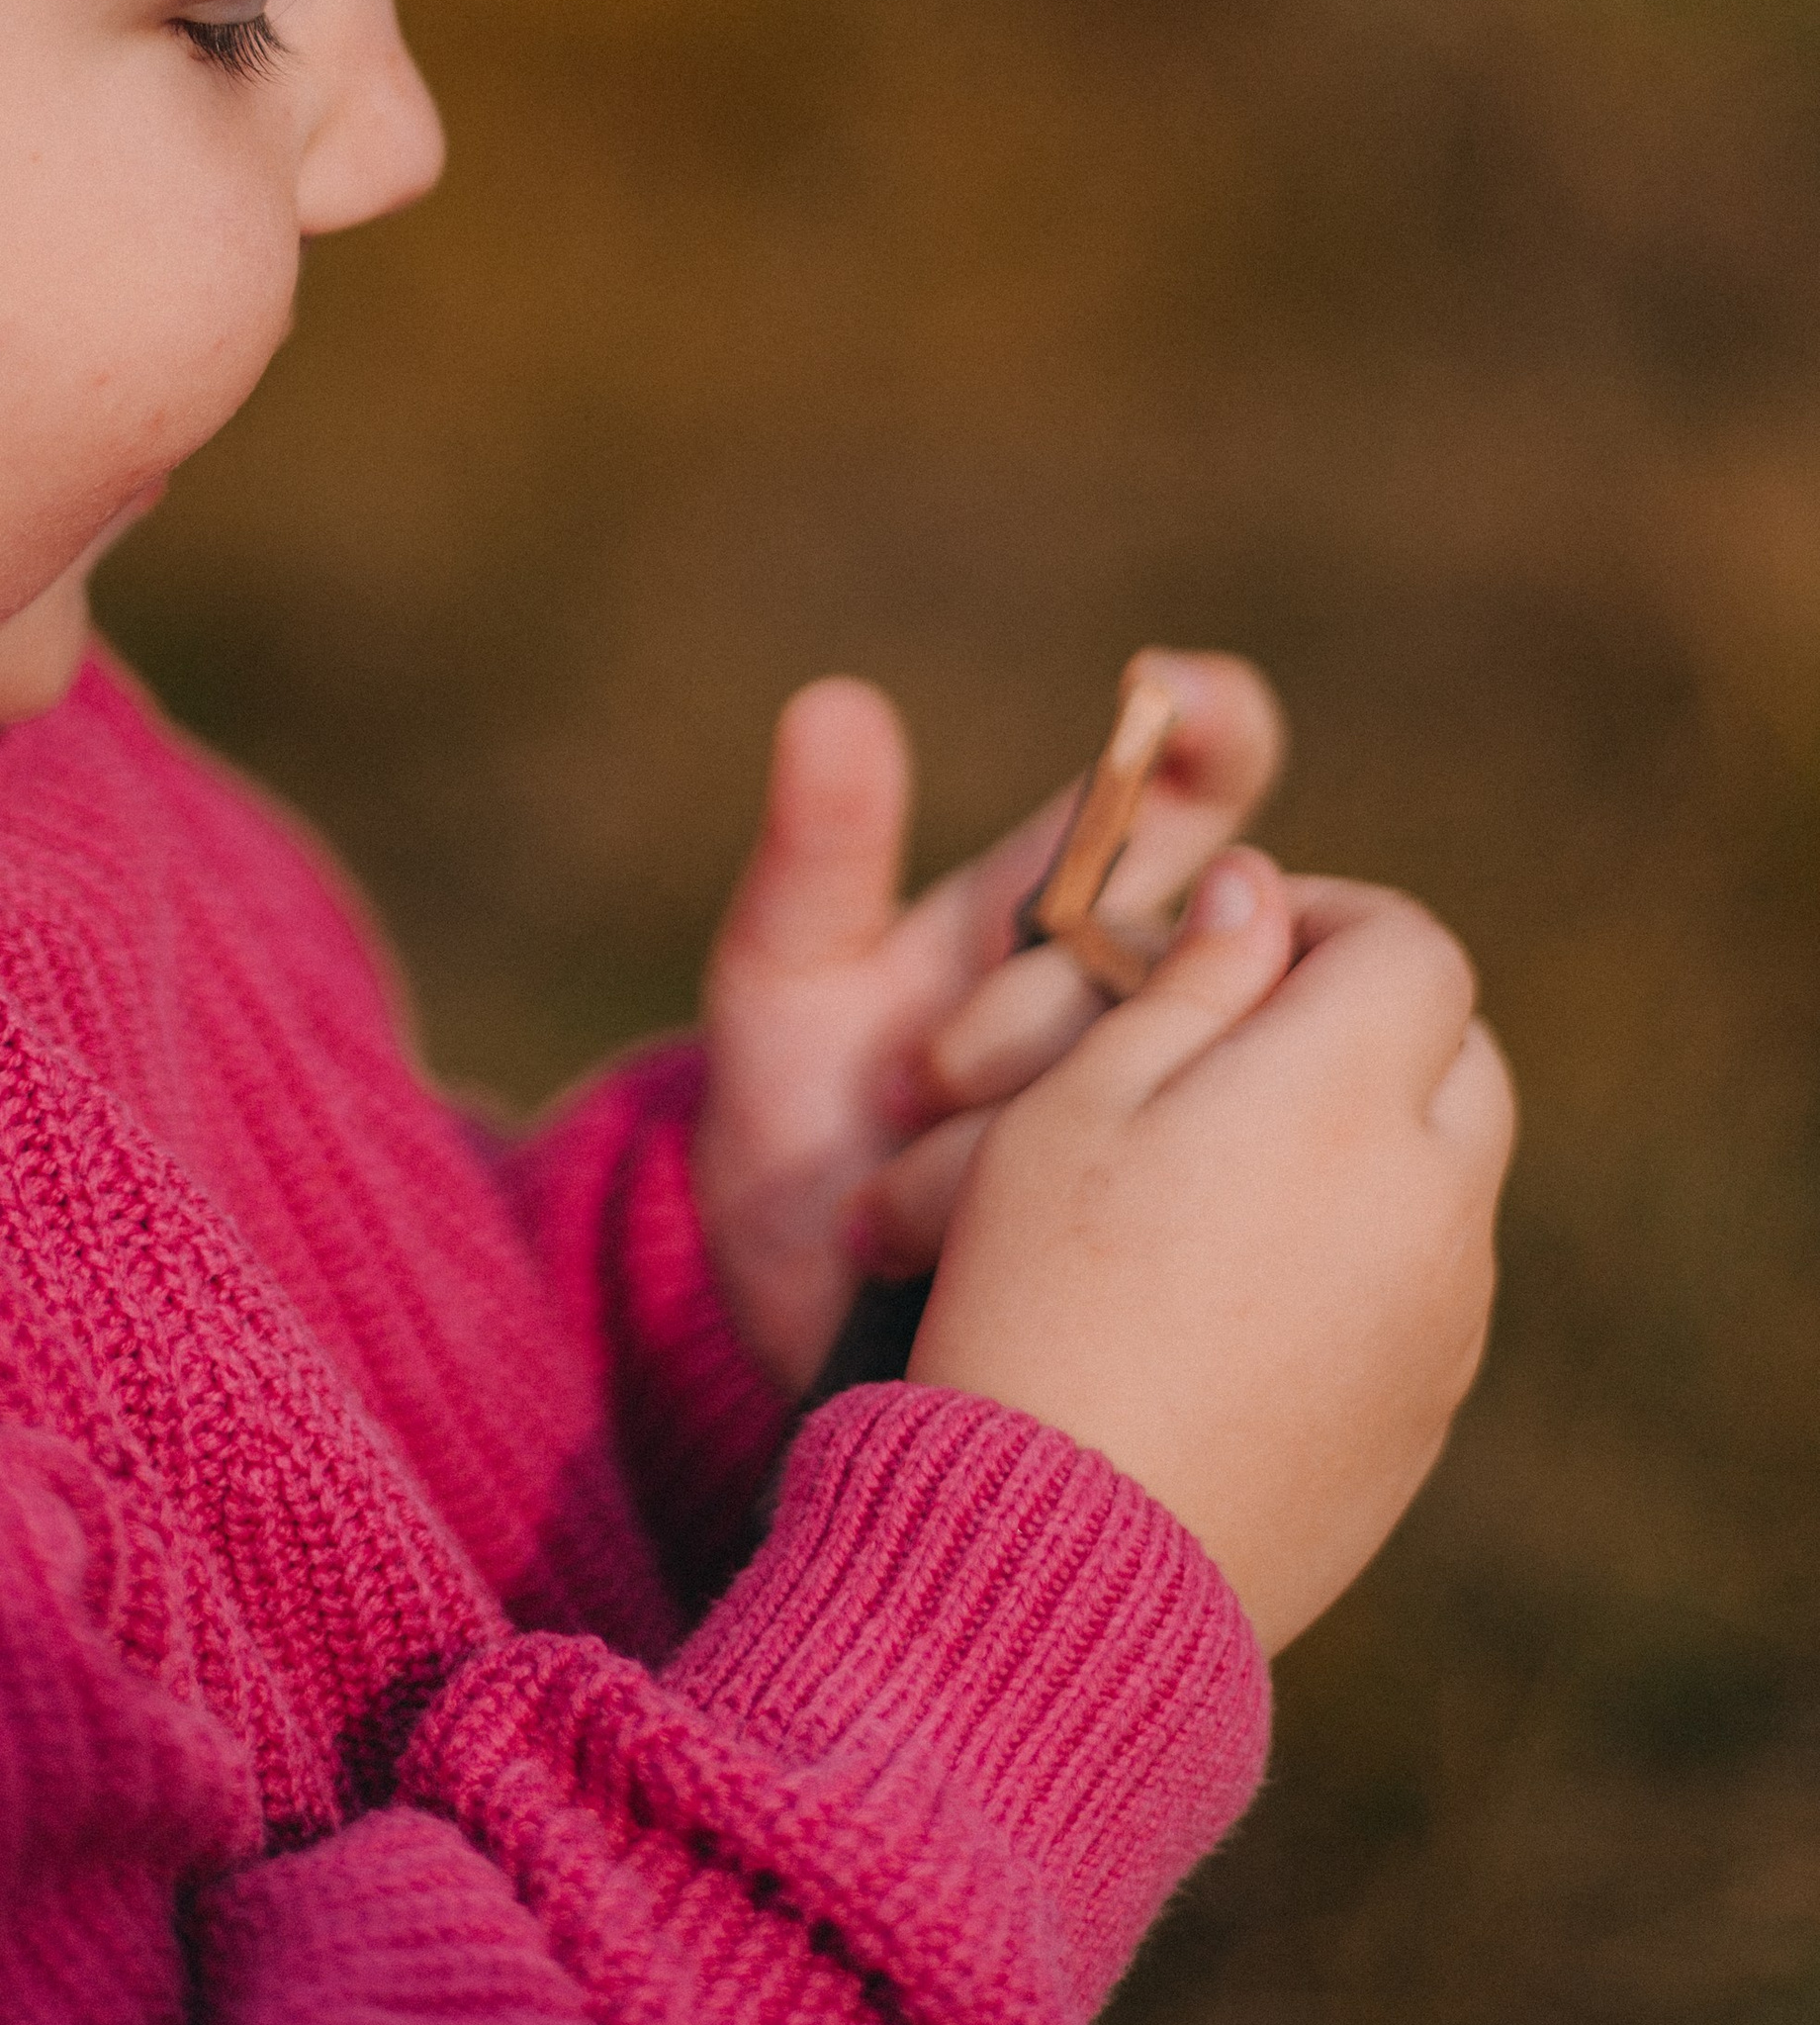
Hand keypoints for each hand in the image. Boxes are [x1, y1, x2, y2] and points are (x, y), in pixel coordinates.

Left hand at [693, 654, 1285, 1390]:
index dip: (1212, 722)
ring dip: (1066, 1120)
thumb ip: (815, 859)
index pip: (1195, 782)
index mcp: (1073, 905)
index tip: (1173, 694)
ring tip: (901, 1206)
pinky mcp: (1213, 1222)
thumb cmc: (793, 1135)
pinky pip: (1238, 1194)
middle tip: (919, 1082)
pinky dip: (1149, 1212)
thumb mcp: (785, 993)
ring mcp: (1196, 1110)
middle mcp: (1164, 995)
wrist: (797, 1331)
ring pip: (1222, 1064)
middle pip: (1227, 931)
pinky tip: (1031, 1256)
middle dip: (1090, 985)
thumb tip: (833, 699)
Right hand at [907, 851, 1516, 1652]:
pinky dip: (1341, 1259)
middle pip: (1453, 1057)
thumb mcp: (1078, 1102)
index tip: (1226, 943)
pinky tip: (1203, 1299)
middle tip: (1217, 1051)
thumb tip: (1263, 891)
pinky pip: (1412, 1292)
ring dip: (1344, 1146)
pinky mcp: (1420, 1421)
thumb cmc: (1040, 1304)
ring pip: (1435, 1179)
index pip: (1410, 946)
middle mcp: (1435, 1206)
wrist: (1060, 1563)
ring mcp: (1443, 1324)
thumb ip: (1192, 981)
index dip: (1321, 918)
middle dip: (1350, 1029)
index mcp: (1351, 1097)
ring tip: (1184, 1182)